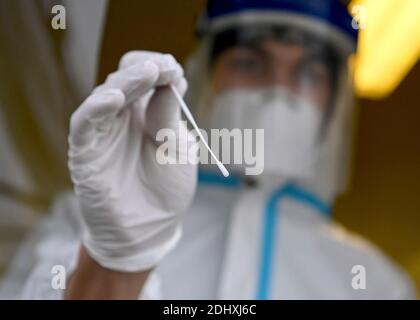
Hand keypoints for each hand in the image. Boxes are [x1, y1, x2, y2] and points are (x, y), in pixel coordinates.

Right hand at [68, 51, 196, 271]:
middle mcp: (122, 118)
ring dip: (127, 81)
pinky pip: (85, 123)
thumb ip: (169, 116)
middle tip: (165, 67)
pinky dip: (97, 108)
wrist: (150, 229)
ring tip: (149, 74)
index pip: (144, 77)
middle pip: (125, 80)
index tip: (176, 70)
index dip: (158, 69)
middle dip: (147, 70)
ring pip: (106, 95)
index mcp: (146, 114)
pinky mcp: (85, 150)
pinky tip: (114, 98)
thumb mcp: (177, 149)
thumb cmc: (167, 190)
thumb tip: (173, 78)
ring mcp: (103, 132)